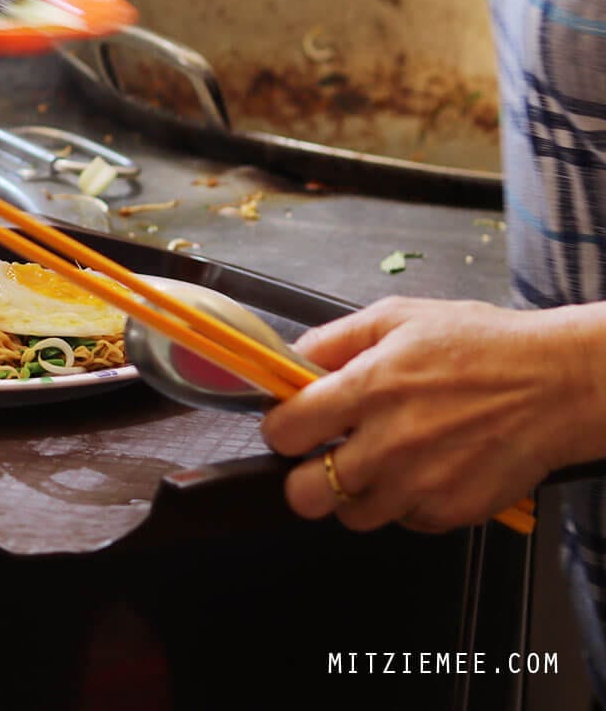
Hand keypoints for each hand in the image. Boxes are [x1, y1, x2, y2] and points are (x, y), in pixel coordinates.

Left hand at [260, 296, 605, 532]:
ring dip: (356, 495)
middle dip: (303, 479)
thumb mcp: (399, 317)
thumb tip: (291, 359)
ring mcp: (421, 484)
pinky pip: (405, 522)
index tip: (293, 426)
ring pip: (352, 516)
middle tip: (322, 460)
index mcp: (368, 388)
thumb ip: (335, 339)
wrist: (558, 384)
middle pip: (306, 493)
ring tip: (379, 466)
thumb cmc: (483, 346)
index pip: (285, 431)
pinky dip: (406, 504)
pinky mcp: (452, 511)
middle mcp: (389, 443)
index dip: (281, 430)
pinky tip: (422, 472)